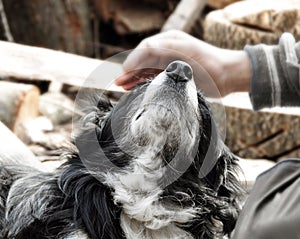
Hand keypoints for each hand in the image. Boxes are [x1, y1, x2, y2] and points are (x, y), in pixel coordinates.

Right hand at [115, 30, 250, 96]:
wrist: (228, 75)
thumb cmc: (211, 62)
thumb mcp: (188, 51)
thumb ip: (167, 48)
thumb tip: (145, 49)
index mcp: (169, 41)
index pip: (145, 49)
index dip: (133, 60)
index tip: (124, 72)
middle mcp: (167, 51)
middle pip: (143, 60)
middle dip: (129, 71)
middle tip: (118, 82)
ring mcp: (169, 63)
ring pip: (146, 69)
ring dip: (134, 77)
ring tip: (122, 86)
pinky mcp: (173, 74)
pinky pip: (154, 77)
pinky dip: (143, 82)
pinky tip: (135, 87)